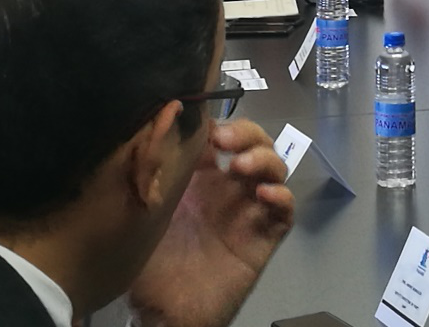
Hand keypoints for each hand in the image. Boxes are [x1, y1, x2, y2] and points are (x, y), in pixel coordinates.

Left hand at [128, 119, 293, 326]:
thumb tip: (161, 126)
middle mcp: (229, 188)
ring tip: (241, 166)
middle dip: (248, 134)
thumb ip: (154, 171)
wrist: (162, 315)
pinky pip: (284, 212)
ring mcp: (250, 211)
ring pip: (276, 169)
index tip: (208, 124)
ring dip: (264, 160)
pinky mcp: (264, 238)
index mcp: (201, 177)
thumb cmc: (148, 263)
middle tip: (226, 140)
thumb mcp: (143, 210)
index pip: (224, 135)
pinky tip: (266, 195)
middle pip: (256, 144)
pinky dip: (282, 197)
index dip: (224, 122)